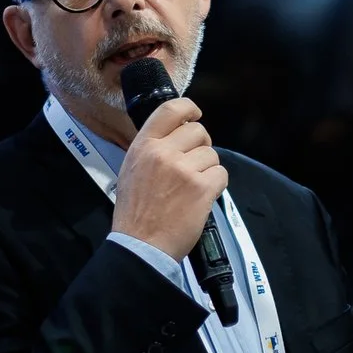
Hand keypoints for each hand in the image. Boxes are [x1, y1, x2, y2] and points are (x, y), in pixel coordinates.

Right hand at [109, 98, 225, 259]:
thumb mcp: (132, 170)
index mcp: (144, 146)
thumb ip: (153, 149)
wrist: (141, 245)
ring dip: (207, 169)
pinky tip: (201, 197)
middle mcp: (164, 153)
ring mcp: (184, 170)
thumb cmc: (135, 213)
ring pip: (212, 155)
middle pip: (198, 131)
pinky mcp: (202, 188)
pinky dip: (216, 185)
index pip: (170, 109)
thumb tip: (178, 134)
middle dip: (201, 146)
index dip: (189, 107)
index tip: (195, 114)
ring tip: (192, 187)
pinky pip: (221, 174)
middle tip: (194, 164)